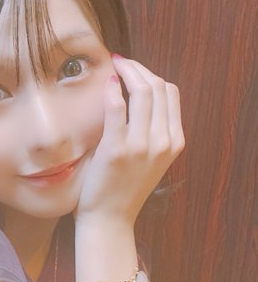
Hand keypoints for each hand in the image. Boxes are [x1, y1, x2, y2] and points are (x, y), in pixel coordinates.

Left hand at [74, 55, 184, 225]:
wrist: (110, 220)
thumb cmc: (123, 190)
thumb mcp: (150, 161)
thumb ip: (152, 133)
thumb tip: (139, 99)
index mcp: (174, 143)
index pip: (171, 93)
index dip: (152, 74)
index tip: (134, 69)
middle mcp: (163, 142)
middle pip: (158, 87)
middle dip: (139, 67)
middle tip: (120, 61)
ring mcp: (141, 145)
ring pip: (142, 91)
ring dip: (126, 71)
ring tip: (113, 65)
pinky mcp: (117, 149)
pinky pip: (117, 107)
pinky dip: (112, 88)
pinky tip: (106, 82)